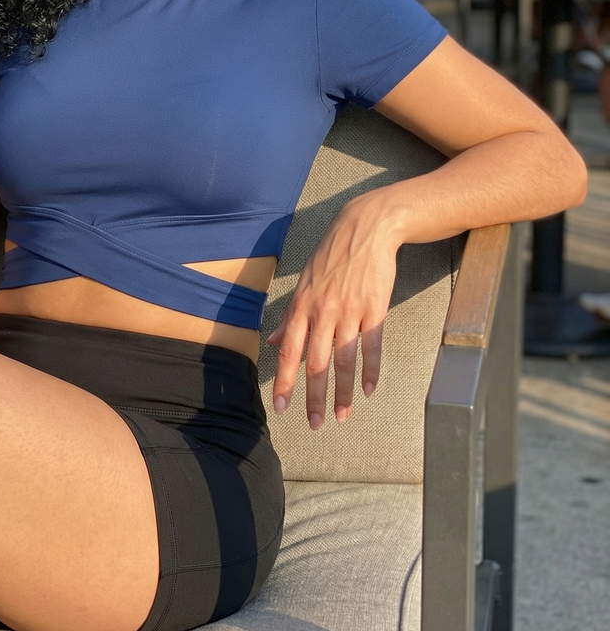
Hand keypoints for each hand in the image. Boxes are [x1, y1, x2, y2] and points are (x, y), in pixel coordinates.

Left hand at [267, 199, 399, 428]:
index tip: (281, 408)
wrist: (365, 229)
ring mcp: (350, 311)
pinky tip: (370, 390)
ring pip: (344, 361)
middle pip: (316, 363)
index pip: (289, 352)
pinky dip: (371, 371)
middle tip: (313, 423)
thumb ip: (291, 316)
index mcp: (302, 306)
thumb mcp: (304, 282)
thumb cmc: (331, 256)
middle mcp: (323, 312)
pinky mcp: (376, 310)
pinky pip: (372, 347)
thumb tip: (275, 341)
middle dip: (313, 397)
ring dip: (344, 393)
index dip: (285, 381)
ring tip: (342, 416)